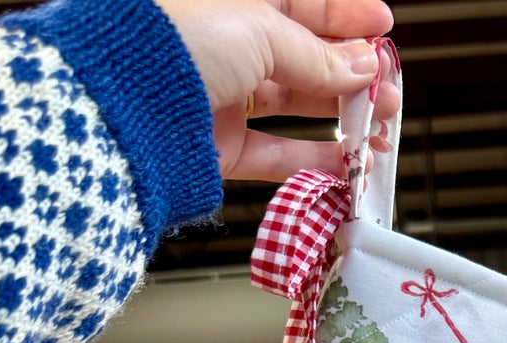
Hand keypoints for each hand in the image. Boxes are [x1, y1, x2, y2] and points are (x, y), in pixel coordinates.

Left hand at [155, 0, 400, 181]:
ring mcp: (222, 95)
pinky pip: (277, 154)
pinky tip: (345, 163)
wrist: (119, 105)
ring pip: (295, 105)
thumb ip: (316, 56)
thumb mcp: (258, 29)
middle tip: (387, 86)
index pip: (298, 2)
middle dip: (352, 71)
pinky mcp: (219, 145)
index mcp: (229, 0)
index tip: (382, 27)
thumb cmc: (170, 43)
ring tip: (379, 128)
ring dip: (343, 117)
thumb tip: (359, 67)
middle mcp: (224, 43)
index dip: (343, 14)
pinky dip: (314, 161)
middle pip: (303, 55)